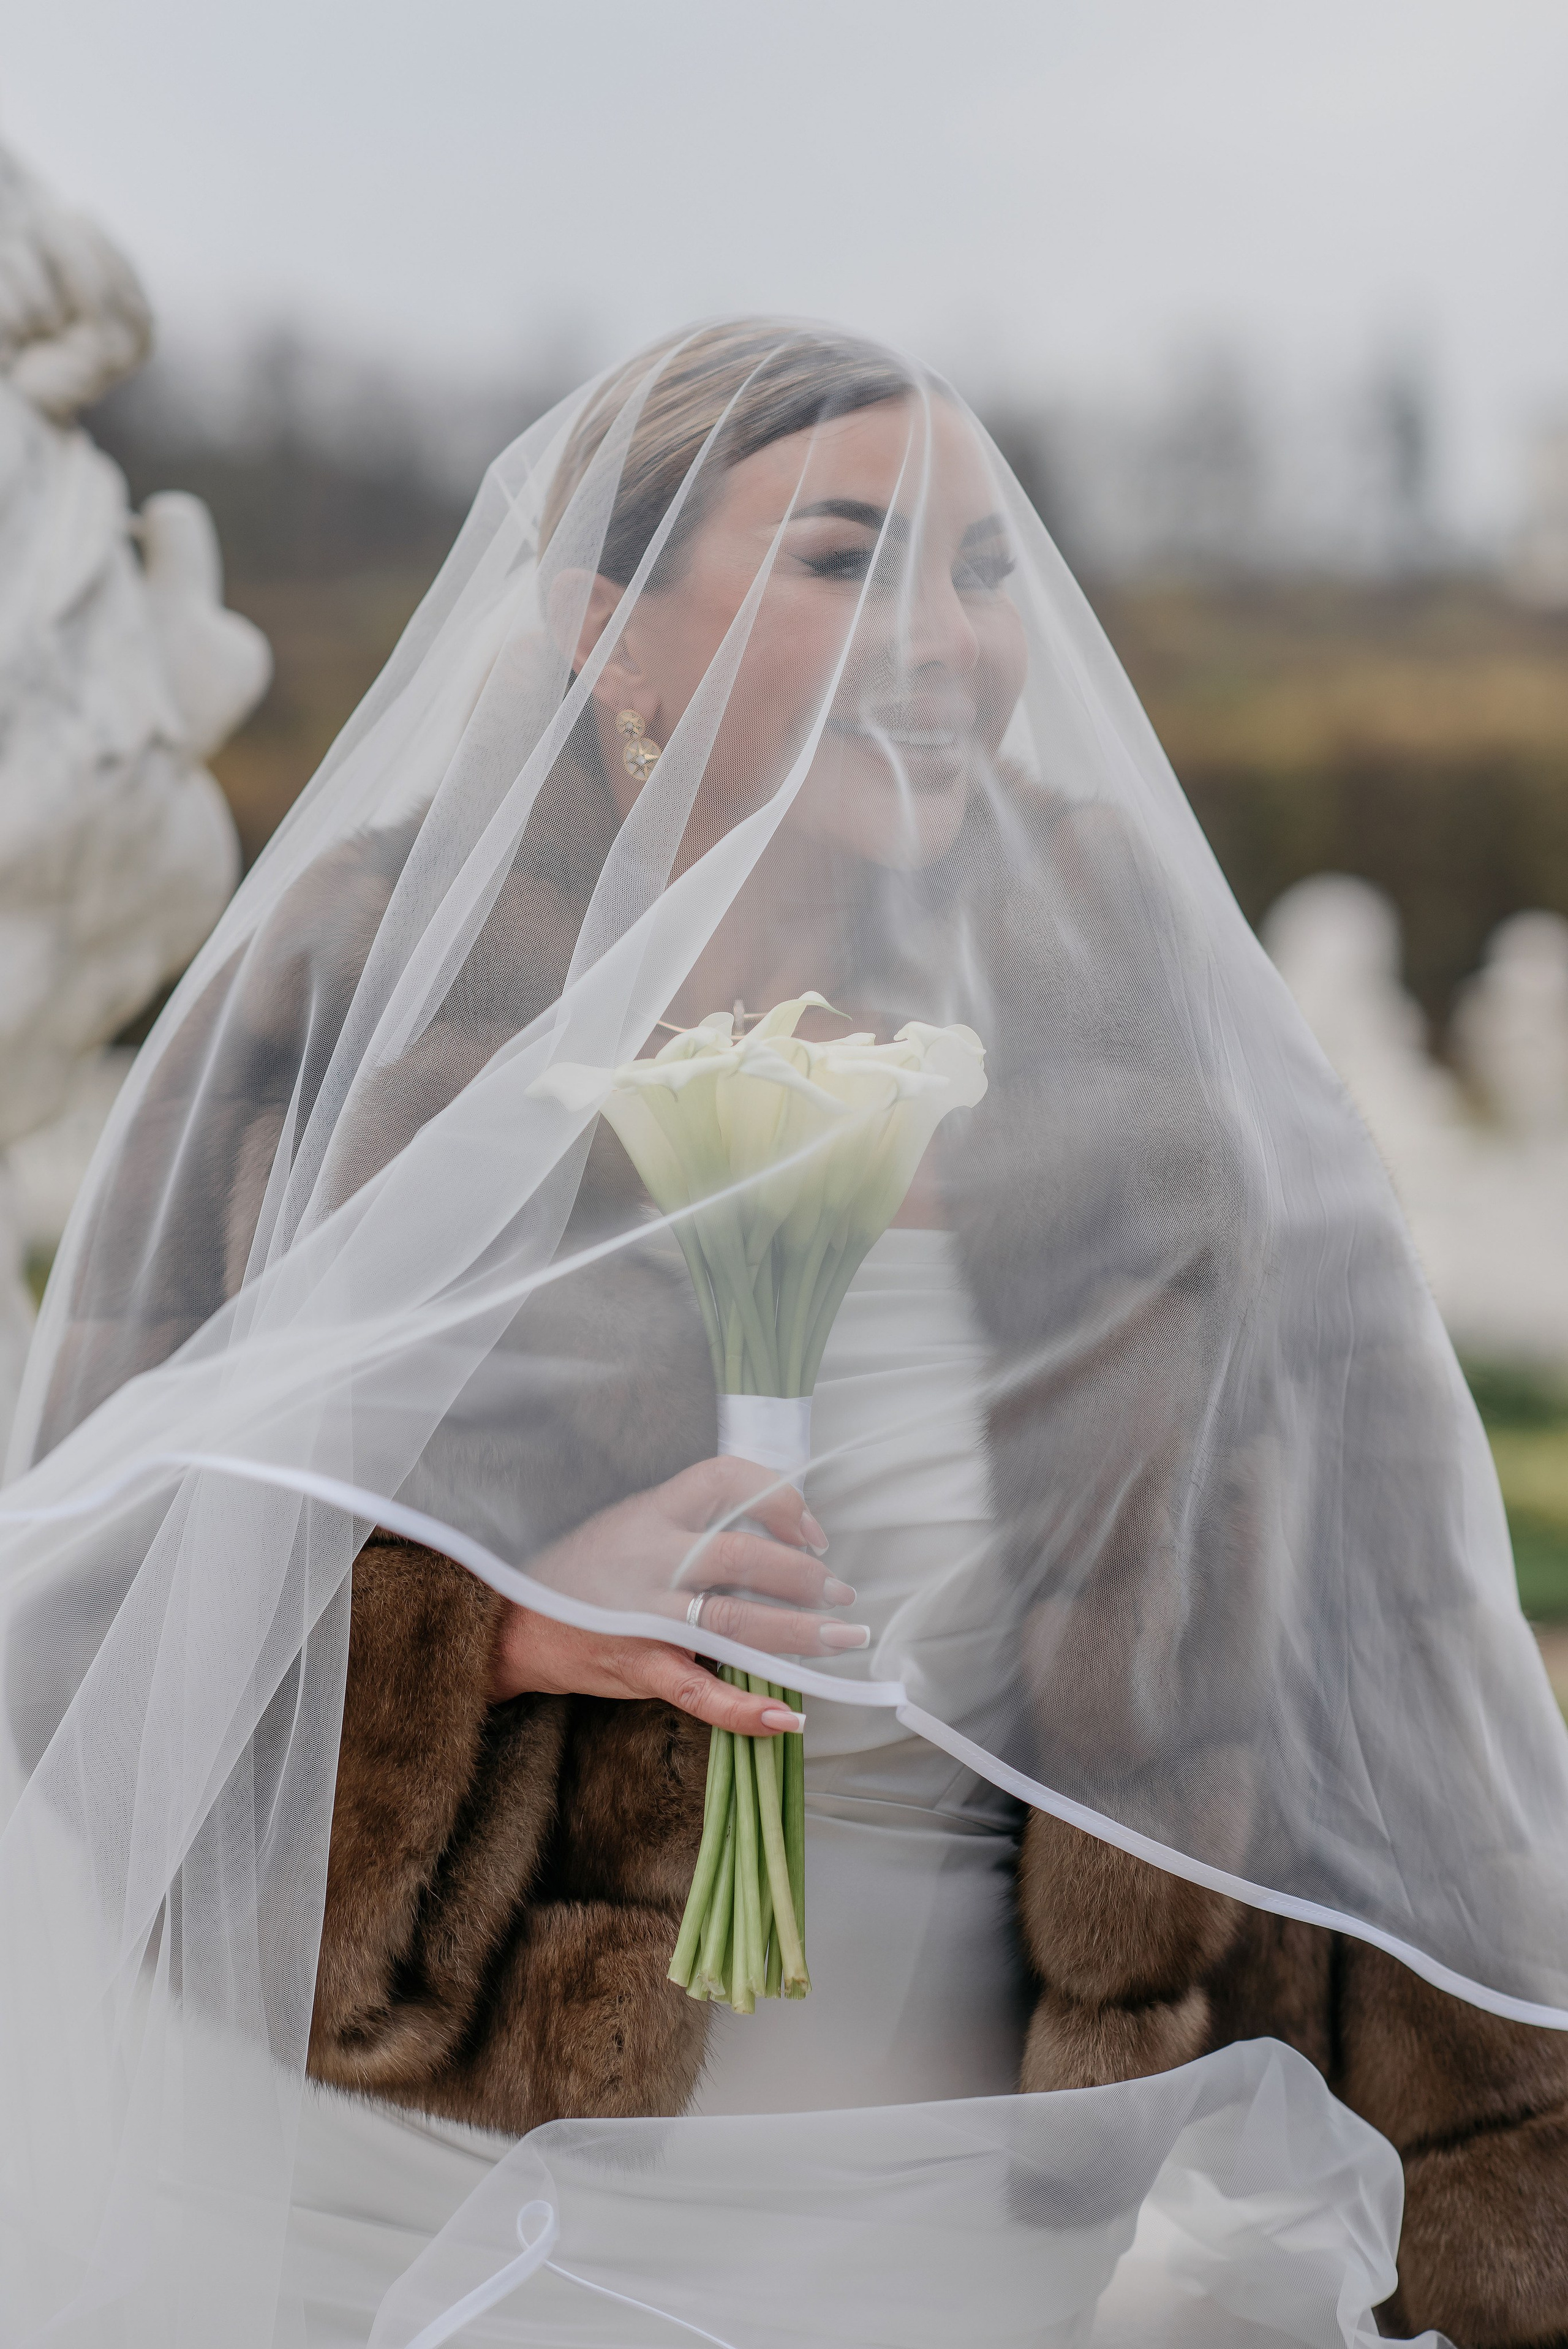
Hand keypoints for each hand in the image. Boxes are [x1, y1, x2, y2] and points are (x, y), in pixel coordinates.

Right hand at [489, 1455, 866, 1732]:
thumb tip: (776, 1526)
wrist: (514, 1622)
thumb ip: (694, 1519)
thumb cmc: (587, 1570)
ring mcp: (644, 1616)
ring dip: (796, 1634)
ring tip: (839, 1639)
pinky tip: (785, 1717)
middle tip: (839, 1593)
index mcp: (653, 1512)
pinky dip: (744, 1710)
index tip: (811, 1527)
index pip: (724, 1479)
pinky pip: (699, 1692)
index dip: (778, 1497)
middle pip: (741, 1556)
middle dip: (802, 1576)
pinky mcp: (639, 1666)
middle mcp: (651, 1558)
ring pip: (732, 1622)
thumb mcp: (633, 1521)